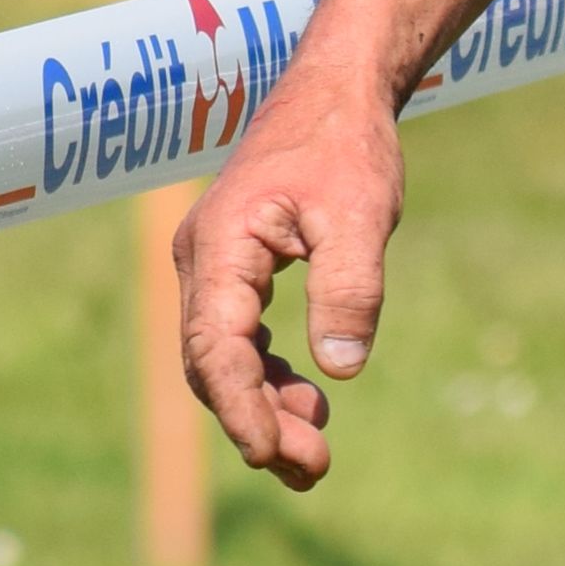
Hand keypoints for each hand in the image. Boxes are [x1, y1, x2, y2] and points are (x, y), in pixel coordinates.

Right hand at [175, 76, 404, 489]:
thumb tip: (339, 369)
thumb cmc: (345, 146)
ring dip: (262, 410)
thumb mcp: (361, 215)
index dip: (240, 408)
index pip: (214, 347)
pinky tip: (309, 404)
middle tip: (313, 470)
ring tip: (314, 457)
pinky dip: (268, 380)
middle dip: (256, 423)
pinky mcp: (238, 276)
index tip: (270, 455)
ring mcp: (216, 271)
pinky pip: (239, 343)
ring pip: (223, 361)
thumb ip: (349, 288)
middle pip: (211, 366)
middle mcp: (203, 264)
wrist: (336, 95)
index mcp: (221, 247)